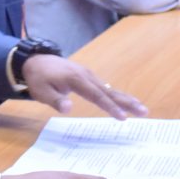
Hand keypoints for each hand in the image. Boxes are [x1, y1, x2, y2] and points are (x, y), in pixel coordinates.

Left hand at [21, 54, 147, 119]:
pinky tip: (126, 101)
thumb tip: (68, 108)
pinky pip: (104, 87)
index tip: (123, 117)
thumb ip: (56, 100)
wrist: (35, 61)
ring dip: (126, 99)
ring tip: (141, 108)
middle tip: (144, 111)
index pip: (96, 95)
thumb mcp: (41, 92)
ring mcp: (88, 75)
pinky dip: (116, 95)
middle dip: (127, 102)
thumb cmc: (38, 79)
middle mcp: (86, 75)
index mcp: (76, 79)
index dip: (110, 107)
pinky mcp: (87, 77)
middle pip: (109, 91)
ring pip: (109, 89)